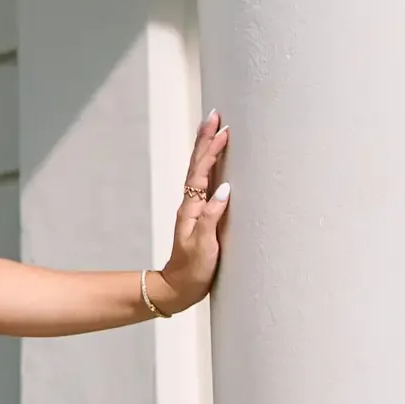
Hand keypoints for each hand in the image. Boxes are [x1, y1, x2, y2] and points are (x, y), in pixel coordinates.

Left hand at [145, 112, 230, 315]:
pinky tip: (218, 161)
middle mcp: (193, 204)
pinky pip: (207, 183)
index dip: (211, 150)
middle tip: (214, 115)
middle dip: (206, 139)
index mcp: (192, 208)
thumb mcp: (204, 246)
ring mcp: (197, 209)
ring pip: (202, 171)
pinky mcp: (203, 216)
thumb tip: (225, 189)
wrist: (179, 288)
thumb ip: (212, 217)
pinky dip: (212, 167)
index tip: (222, 130)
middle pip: (198, 164)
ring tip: (214, 129)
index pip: (202, 172)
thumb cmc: (192, 271)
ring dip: (207, 149)